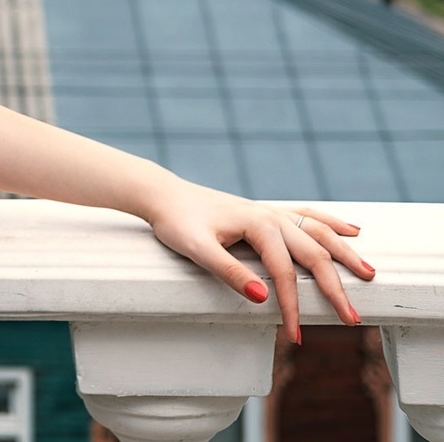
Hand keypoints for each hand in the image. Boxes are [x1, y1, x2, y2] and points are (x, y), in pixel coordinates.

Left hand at [145, 184, 374, 341]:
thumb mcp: (197, 250)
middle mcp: (271, 216)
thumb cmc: (177, 223)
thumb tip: (264, 297)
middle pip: (313, 254)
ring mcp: (271, 212)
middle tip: (352, 318)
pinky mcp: (266, 212)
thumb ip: (230, 273)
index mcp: (258, 225)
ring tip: (368, 273)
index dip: (293, 306)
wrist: (164, 196)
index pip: (285, 273)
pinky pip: (307, 216)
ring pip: (318, 232)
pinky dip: (331, 223)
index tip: (296, 335)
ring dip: (344, 253)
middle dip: (334, 287)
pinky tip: (351, 229)